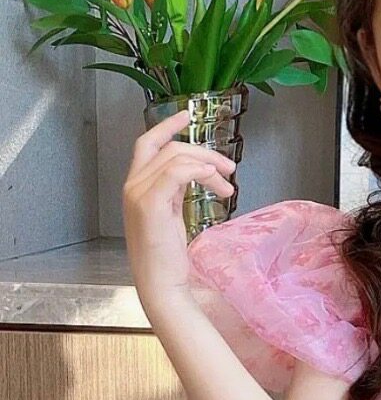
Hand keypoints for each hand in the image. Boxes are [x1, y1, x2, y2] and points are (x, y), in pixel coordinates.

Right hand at [122, 108, 237, 306]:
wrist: (160, 284)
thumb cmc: (167, 257)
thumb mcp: (171, 216)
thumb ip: (176, 191)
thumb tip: (199, 173)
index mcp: (136, 186)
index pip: (147, 144)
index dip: (166, 126)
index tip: (187, 115)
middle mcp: (132, 185)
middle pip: (169, 148)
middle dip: (204, 152)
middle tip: (230, 168)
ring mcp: (138, 194)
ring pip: (176, 157)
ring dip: (209, 165)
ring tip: (228, 186)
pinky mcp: (150, 204)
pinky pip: (176, 172)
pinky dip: (199, 171)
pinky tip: (215, 183)